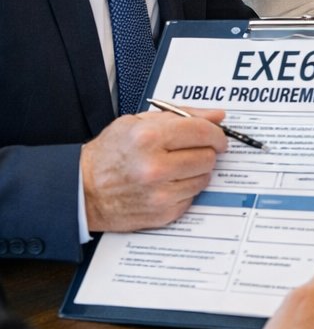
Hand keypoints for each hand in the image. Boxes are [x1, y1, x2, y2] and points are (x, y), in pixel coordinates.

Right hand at [81, 109, 227, 231]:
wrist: (82, 190)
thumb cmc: (109, 154)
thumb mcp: (137, 123)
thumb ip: (181, 116)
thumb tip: (217, 116)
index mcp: (148, 138)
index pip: (203, 132)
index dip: (216, 133)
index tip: (217, 136)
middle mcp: (155, 167)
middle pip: (208, 156)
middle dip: (206, 151)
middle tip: (192, 151)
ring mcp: (159, 193)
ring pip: (204, 178)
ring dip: (196, 171)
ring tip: (175, 167)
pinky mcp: (163, 213)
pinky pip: (192, 197)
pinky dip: (185, 189)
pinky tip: (167, 183)